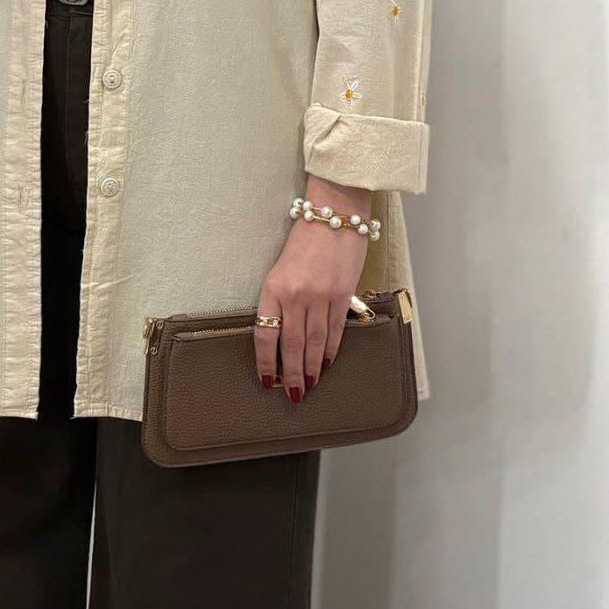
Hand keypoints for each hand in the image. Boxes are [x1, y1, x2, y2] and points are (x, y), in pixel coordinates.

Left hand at [254, 175, 370, 402]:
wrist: (333, 214)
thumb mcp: (280, 268)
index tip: (266, 379)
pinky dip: (330, 350)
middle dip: (291, 373)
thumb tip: (280, 335)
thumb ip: (279, 299)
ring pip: (315, 343)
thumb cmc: (304, 240)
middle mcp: (296, 294)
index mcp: (273, 286)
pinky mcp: (342, 294)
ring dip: (312, 368)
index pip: (265, 333)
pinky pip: (335, 330)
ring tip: (309, 386)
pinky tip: (326, 363)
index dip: (265, 361)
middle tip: (292, 394)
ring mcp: (321, 295)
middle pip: (292, 344)